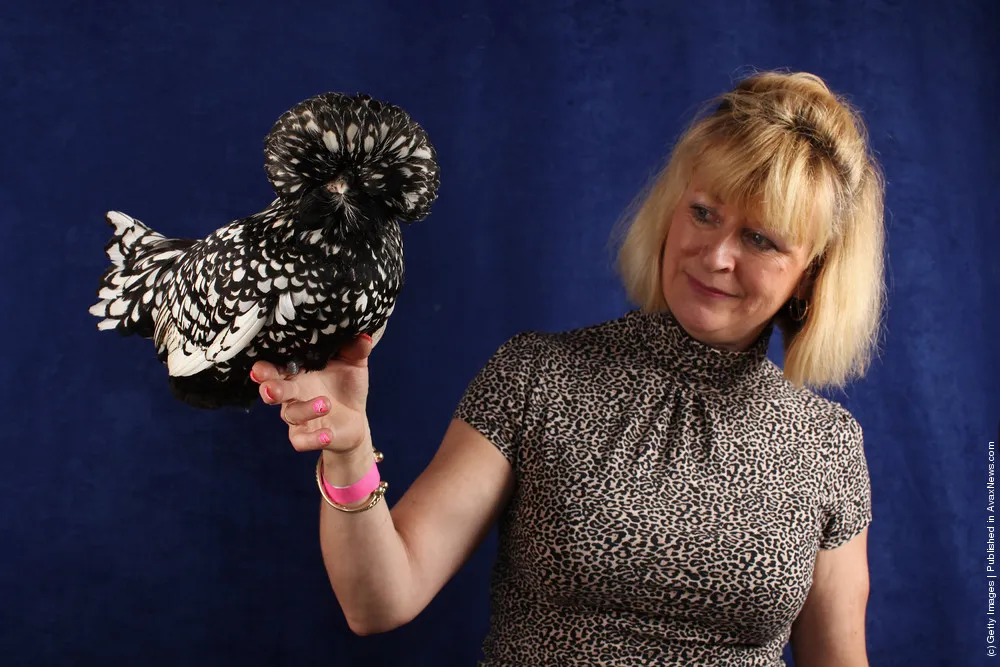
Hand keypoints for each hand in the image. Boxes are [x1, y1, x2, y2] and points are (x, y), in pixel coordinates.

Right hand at [252, 335, 373, 454]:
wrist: (356, 419)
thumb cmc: (346, 385)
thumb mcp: (354, 365)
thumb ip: (355, 351)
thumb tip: (364, 336)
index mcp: (298, 371)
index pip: (276, 367)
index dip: (265, 368)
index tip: (259, 368)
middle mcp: (293, 393)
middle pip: (272, 390)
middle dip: (270, 389)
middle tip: (271, 388)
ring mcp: (297, 416)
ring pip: (291, 414)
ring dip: (306, 409)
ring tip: (326, 404)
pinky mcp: (305, 436)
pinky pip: (301, 441)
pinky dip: (313, 438)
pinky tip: (327, 434)